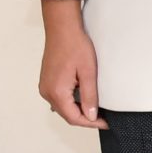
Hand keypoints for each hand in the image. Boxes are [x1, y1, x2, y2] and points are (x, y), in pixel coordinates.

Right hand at [37, 0, 105, 128]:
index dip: (91, 123)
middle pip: (67, 114)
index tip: (106, 123)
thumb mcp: (88, 73)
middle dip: (86, 119)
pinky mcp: (47, 81)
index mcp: (56, 92)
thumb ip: (89, 96)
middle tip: (104, 118)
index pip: (73, 117)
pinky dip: (72, 102)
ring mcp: (45, 87)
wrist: (62, 30)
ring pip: (63, 107)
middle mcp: (46, 92)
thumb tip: (91, 116)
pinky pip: (60, 98)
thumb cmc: (76, 47)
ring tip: (97, 110)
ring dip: (79, 111)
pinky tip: (85, 99)